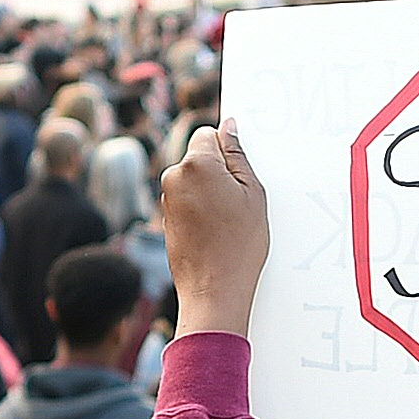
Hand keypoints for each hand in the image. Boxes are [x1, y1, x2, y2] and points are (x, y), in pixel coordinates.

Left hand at [157, 119, 267, 339]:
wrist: (214, 290)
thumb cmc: (239, 244)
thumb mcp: (253, 194)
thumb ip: (238, 155)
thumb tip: (229, 127)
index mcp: (196, 164)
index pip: (208, 134)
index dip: (226, 150)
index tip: (239, 171)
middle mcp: (174, 177)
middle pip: (198, 158)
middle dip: (217, 172)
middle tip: (240, 200)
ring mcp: (166, 199)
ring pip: (193, 181)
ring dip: (209, 192)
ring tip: (228, 221)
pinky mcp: (166, 218)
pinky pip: (186, 201)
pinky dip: (199, 209)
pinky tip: (215, 231)